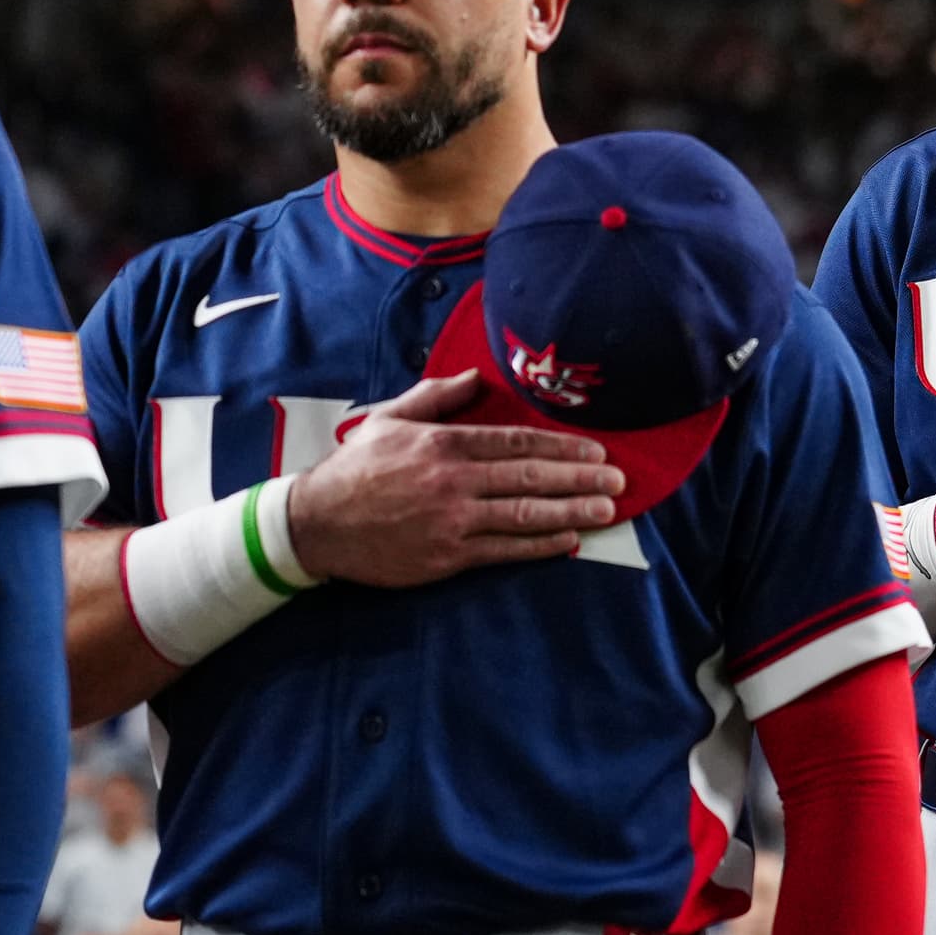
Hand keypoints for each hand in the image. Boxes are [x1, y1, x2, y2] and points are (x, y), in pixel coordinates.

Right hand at [285, 368, 619, 584]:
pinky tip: (568, 540)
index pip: (516, 443)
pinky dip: (540, 545)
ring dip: (571, 511)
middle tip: (618, 480)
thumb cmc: (356, 469)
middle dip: (580, 478)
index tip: (595, 450)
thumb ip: (436, 397)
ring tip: (607, 509)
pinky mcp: (447, 557)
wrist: (317, 524)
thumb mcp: (390, 419)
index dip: (561, 448)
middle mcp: (453, 482)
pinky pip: (504, 550)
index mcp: (443, 444)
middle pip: (530, 478)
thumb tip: (475, 377)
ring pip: (524, 515)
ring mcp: (452, 522)